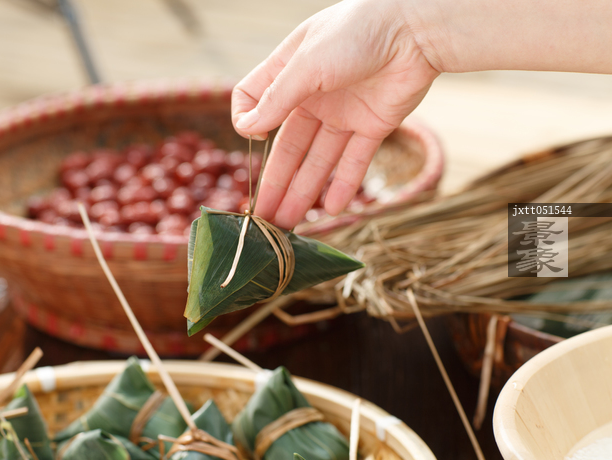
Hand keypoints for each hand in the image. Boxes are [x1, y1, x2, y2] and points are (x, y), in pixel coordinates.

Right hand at [232, 0, 438, 228]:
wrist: (417, 30)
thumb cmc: (357, 31)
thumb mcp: (308, 63)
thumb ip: (277, 97)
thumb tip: (247, 128)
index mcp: (290, 73)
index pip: (255, 101)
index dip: (249, 122)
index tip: (254, 138)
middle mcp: (313, 96)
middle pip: (288, 146)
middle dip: (276, 183)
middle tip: (263, 218)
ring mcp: (343, 113)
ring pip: (318, 160)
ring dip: (304, 192)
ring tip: (289, 225)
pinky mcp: (373, 125)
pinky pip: (354, 161)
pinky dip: (344, 185)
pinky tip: (332, 209)